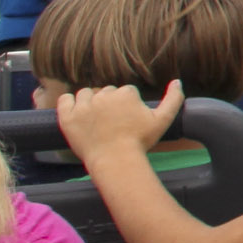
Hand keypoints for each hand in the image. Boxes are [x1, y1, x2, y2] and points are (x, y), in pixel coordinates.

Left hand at [54, 78, 183, 162]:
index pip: (125, 92)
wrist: (116, 161)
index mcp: (125, 93)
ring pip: (86, 94)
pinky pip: (65, 100)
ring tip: (95, 119)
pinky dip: (69, 103)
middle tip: (111, 123)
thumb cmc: (140, 142)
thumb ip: (173, 99)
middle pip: (105, 92)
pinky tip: (76, 112)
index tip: (127, 120)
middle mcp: (103, 95)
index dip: (127, 105)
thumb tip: (177, 81)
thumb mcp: (163, 120)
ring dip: (89, 102)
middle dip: (109, 104)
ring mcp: (84, 105)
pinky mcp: (68, 116)